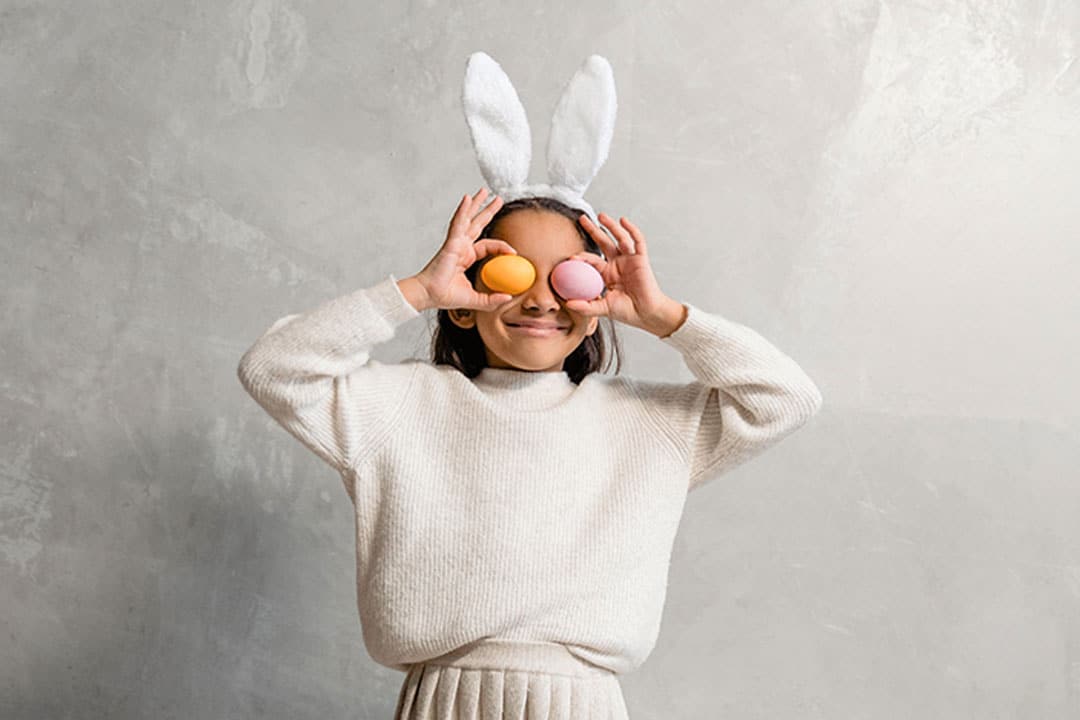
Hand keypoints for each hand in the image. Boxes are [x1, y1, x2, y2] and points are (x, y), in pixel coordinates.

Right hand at [415, 188, 516, 310]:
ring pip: (468, 219)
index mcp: (467, 257)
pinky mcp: (451, 243)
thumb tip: (509, 298)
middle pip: (478, 224)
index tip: (514, 252)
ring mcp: (456, 243)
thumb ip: (491, 300)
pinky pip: (458, 223)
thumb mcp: (475, 299)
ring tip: (484, 191)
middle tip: (498, 199)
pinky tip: (468, 198)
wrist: (429, 295)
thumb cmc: (445, 296)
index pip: (488, 246)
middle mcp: (462, 247)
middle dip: (488, 211)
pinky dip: (463, 210)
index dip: (501, 246)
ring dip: (476, 204)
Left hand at [564, 212, 677, 332]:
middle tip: (581, 218)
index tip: (570, 257)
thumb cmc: (627, 311)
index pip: (591, 260)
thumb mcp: (603, 309)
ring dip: (610, 226)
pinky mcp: (641, 258)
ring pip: (619, 238)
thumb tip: (567, 304)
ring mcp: (629, 259)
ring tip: (601, 216)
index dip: (581, 257)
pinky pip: (637, 241)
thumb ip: (586, 307)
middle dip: (593, 229)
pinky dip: (631, 230)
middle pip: (603, 242)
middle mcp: (617, 264)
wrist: (646, 314)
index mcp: (606, 274)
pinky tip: (623, 221)